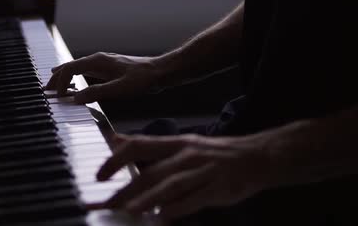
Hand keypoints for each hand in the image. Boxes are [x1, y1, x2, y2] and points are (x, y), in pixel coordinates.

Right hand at [45, 52, 163, 103]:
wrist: (161, 72)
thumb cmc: (143, 79)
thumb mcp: (120, 88)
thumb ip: (97, 92)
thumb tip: (75, 98)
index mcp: (97, 61)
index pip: (70, 69)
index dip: (59, 82)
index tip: (55, 96)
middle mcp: (98, 59)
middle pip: (71, 66)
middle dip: (58, 78)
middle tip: (47, 90)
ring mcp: (104, 63)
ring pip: (78, 68)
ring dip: (66, 77)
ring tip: (56, 87)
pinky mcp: (110, 69)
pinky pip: (86, 72)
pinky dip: (76, 78)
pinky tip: (77, 85)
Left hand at [95, 134, 269, 221]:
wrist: (257, 155)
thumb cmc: (215, 153)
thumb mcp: (182, 143)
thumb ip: (150, 145)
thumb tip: (118, 140)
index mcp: (176, 143)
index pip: (139, 146)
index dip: (116, 159)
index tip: (99, 176)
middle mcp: (187, 155)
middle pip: (152, 171)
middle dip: (126, 189)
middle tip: (105, 203)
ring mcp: (203, 172)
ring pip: (171, 185)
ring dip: (149, 198)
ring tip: (130, 210)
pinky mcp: (218, 188)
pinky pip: (195, 199)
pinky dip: (178, 208)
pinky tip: (162, 217)